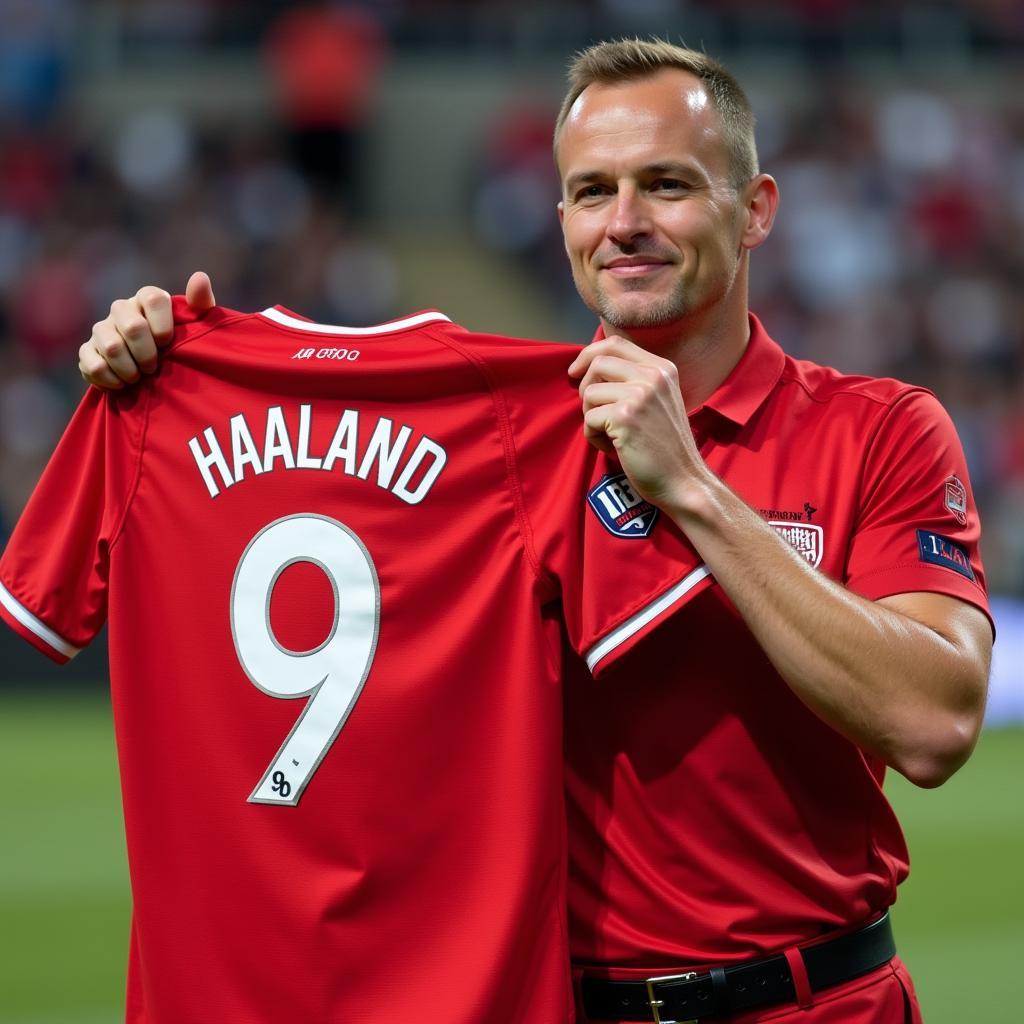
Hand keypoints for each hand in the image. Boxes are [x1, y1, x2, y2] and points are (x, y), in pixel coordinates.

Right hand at [78, 271, 215, 388]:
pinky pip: (93, 365)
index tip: (168, 344)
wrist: (153, 373)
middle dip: (147, 354)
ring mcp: (101, 329)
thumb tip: (200, 277)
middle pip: (133, 327)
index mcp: (147, 298)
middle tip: (154, 369)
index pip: (153, 298)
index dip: (163, 326)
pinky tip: (122, 384)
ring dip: (130, 370)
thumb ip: (201, 304)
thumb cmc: (179, 345)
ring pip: (112, 347)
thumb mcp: (198, 327)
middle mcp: (122, 309)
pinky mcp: (86, 351)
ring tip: (139, 378)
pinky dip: (111, 380)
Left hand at [568, 336, 702, 507]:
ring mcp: (640, 394)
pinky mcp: (625, 416)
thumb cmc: (664, 448)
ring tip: (609, 435)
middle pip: (598, 362)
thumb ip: (634, 381)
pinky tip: (612, 448)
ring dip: (590, 417)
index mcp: (662, 369)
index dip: (589, 354)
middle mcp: (653, 376)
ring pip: (589, 392)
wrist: (683, 481)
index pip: (616, 343)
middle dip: (584, 387)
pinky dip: (593, 437)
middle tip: (593, 412)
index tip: (575, 371)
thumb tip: (589, 367)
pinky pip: (589, 419)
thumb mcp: (658, 401)